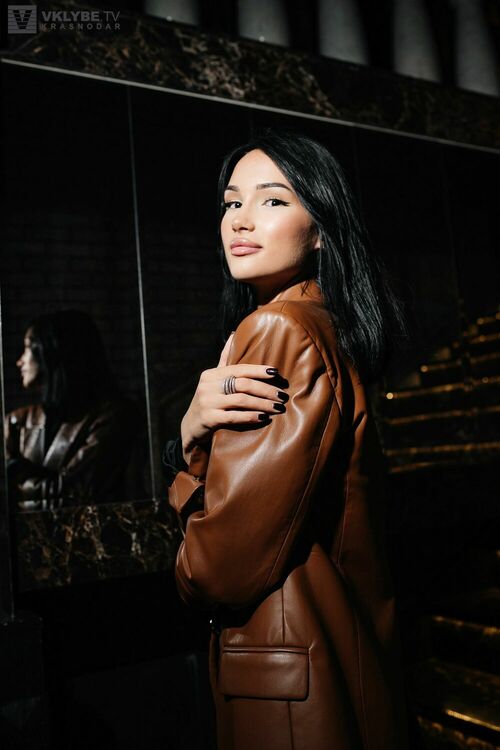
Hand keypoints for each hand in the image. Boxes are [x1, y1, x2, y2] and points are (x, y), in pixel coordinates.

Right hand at [180, 334, 287, 463]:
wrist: (191, 427)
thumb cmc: (209, 400)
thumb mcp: (213, 380)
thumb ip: (225, 359)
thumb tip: (234, 333)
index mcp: (212, 375)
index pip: (239, 369)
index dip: (259, 370)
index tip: (276, 373)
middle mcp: (207, 386)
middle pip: (243, 384)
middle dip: (266, 390)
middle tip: (283, 396)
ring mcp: (207, 403)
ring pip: (242, 400)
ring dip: (263, 404)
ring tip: (278, 408)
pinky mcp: (209, 419)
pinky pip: (235, 417)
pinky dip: (251, 417)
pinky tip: (264, 418)